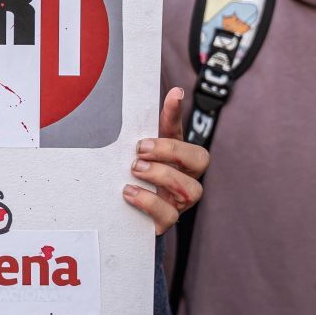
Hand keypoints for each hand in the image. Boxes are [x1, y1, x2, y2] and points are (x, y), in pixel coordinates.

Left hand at [125, 87, 209, 235]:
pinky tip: (129, 192)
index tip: (175, 93)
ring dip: (163, 175)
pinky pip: (170, 215)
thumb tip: (115, 108)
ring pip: (192, 189)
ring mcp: (177, 201)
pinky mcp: (164, 221)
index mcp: (170, 155)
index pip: (176, 129)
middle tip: (141, 149)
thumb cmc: (123, 180)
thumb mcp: (123, 157)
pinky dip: (149, 201)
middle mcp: (181, 176)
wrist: (116, 218)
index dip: (177, 112)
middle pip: (200, 158)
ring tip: (135, 170)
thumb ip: (125, 138)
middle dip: (172, 151)